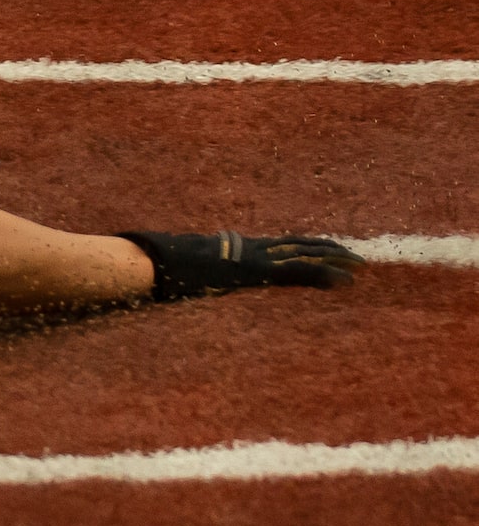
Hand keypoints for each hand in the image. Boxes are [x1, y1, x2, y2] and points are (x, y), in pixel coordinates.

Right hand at [122, 231, 363, 300]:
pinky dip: (323, 276)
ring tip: (360, 266)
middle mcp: (255, 249)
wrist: (164, 263)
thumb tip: (192, 275)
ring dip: (335, 260)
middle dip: (329, 250)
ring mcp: (258, 258)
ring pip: (305, 254)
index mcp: (243, 249)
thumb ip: (202, 270)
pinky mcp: (261, 271)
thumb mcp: (191, 268)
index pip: (284, 245)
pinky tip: (345, 281)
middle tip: (357, 258)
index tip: (329, 250)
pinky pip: (298, 273)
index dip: (308, 247)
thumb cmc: (172, 267)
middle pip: (300, 244)